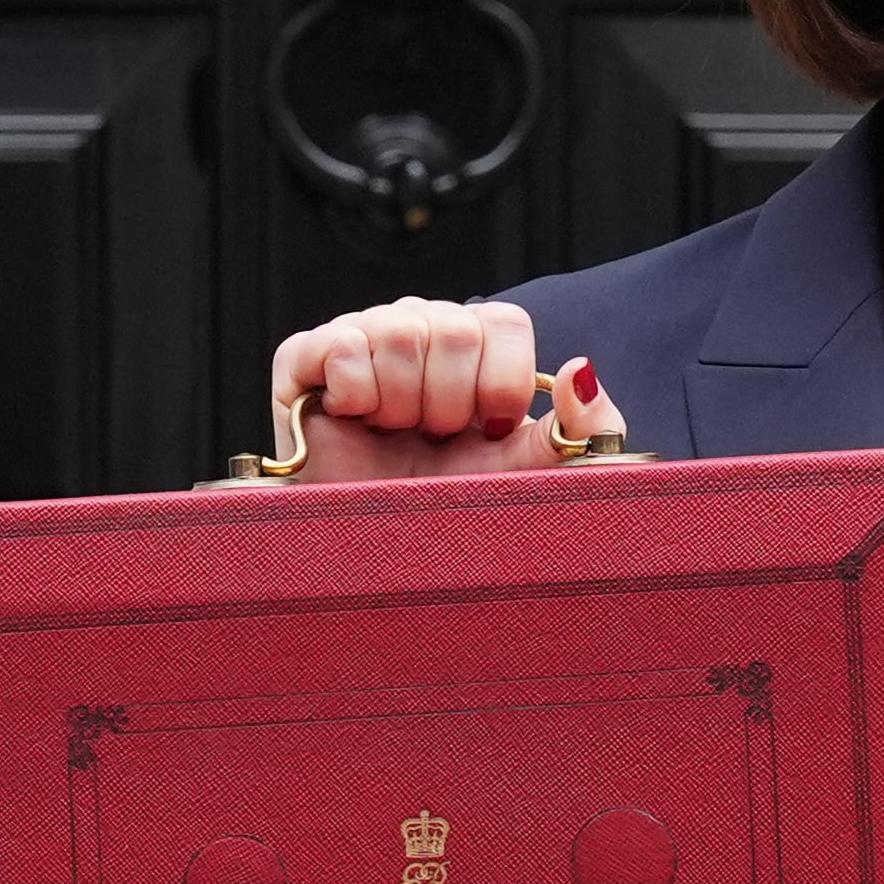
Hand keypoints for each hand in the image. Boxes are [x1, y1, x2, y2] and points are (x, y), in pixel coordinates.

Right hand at [258, 300, 622, 478]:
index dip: (502, 384)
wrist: (376, 560)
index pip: (504, 323)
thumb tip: (581, 369)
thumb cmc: (452, 512)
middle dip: (452, 404)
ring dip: (403, 405)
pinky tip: (354, 422)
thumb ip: (580, 429)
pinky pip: (341, 345)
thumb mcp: (532, 475)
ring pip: (402, 333)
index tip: (487, 432)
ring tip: (393, 437)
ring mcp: (360, 338)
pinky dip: (355, 394)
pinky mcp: (302, 359)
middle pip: (456, 327)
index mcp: (474, 347)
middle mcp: (419, 329)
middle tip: (433, 442)